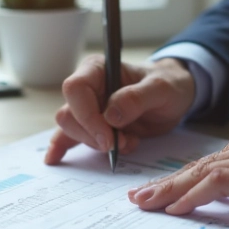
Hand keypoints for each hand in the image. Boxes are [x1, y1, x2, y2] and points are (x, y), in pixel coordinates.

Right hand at [44, 56, 195, 164]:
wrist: (174, 96)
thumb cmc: (167, 84)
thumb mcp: (161, 89)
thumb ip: (136, 98)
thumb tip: (110, 115)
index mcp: (97, 69)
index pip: (75, 90)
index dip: (87, 116)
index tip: (109, 138)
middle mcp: (87, 88)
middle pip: (68, 115)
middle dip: (92, 136)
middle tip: (121, 143)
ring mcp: (87, 108)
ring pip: (70, 130)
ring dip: (95, 145)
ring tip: (125, 143)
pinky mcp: (92, 126)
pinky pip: (70, 137)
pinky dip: (62, 148)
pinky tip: (55, 158)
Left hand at [127, 117, 228, 228]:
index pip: (222, 158)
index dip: (191, 175)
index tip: (168, 189)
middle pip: (207, 161)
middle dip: (170, 181)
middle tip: (142, 197)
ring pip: (207, 170)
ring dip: (172, 189)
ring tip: (148, 205)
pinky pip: (221, 182)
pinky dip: (195, 193)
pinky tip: (177, 207)